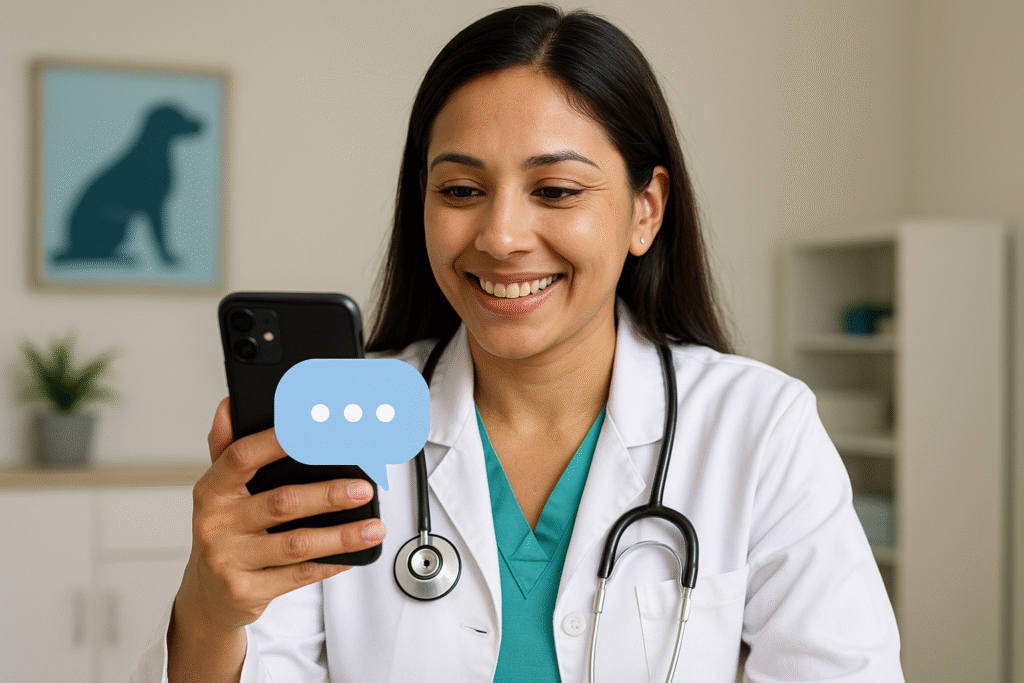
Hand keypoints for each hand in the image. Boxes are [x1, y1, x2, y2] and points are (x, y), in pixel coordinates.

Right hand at [167, 397, 385, 679]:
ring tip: (373, 527)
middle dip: (329, 495)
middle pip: (281, 503)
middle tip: (364, 488)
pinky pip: (298, 575)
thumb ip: (227, 448)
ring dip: (341, 535)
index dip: (278, 440)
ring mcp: (229, 560)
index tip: (317, 428)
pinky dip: (330, 563)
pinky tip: (352, 553)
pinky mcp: (245, 591)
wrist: (205, 596)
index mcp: (211, 490)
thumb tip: (230, 406)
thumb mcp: (219, 492)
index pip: (242, 457)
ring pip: (296, 544)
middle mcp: (215, 524)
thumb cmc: (223, 533)